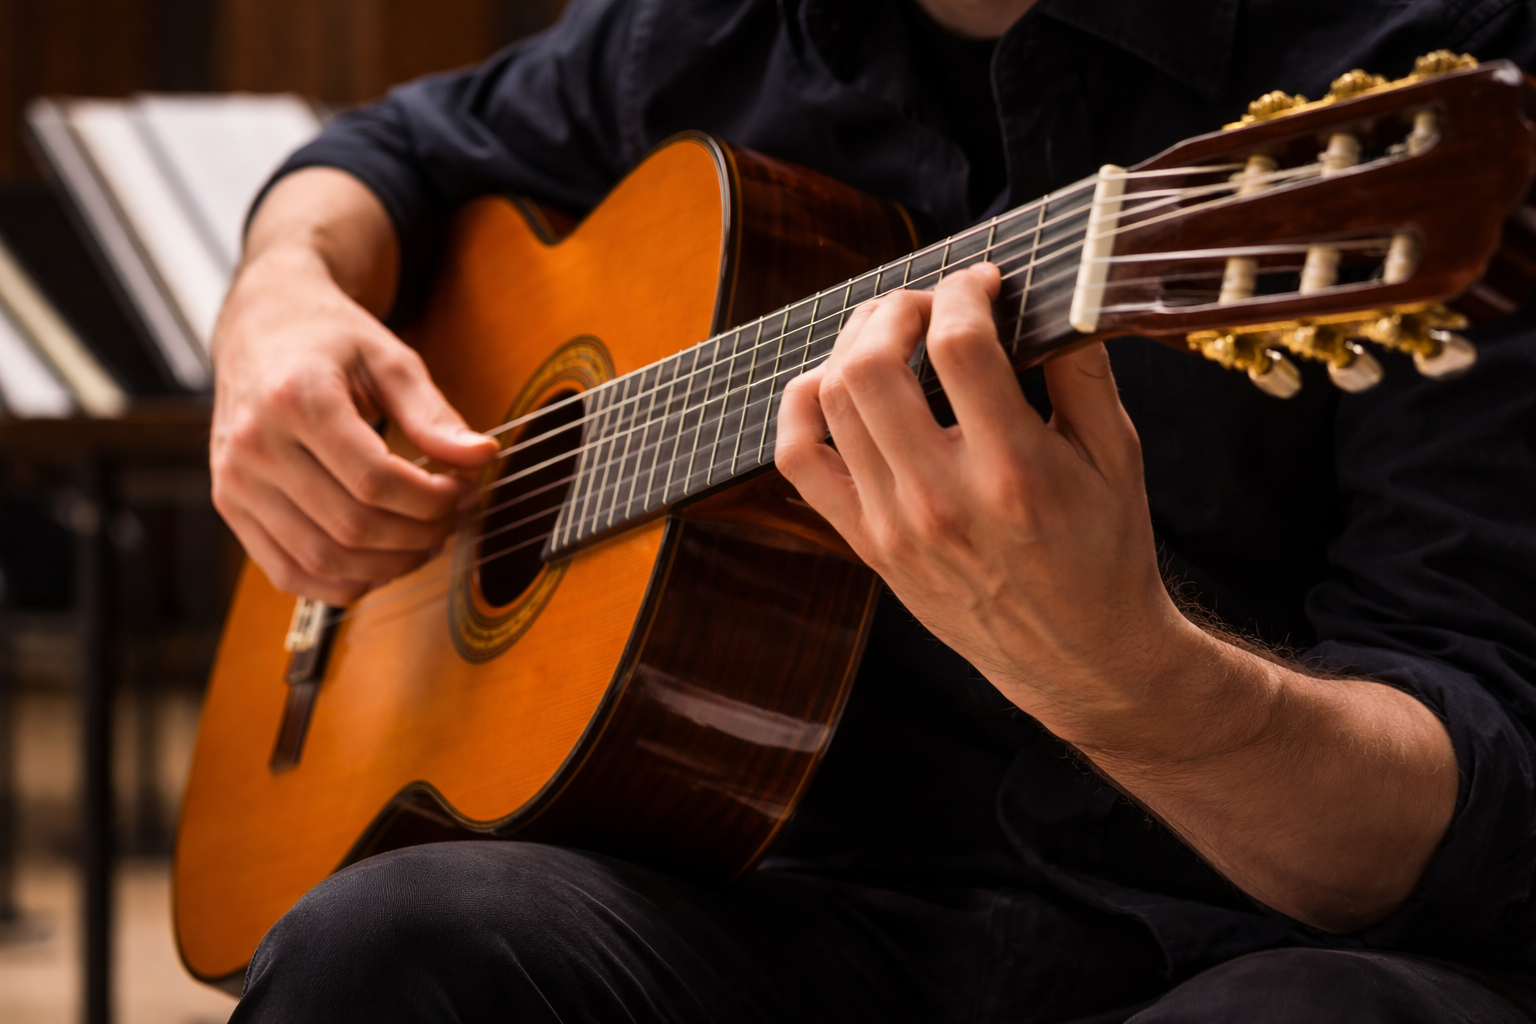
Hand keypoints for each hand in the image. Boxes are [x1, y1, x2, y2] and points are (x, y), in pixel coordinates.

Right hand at [210, 170, 497, 604]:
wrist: (262, 327)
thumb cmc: (329, 340)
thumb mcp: (389, 359)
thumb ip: (433, 413)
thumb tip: (481, 457)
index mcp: (295, 397)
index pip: (375, 481)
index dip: (432, 501)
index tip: (464, 491)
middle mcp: (255, 444)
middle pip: (351, 525)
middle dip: (419, 534)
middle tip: (453, 518)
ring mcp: (236, 481)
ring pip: (322, 559)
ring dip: (388, 564)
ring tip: (424, 540)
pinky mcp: (230, 506)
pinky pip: (288, 572)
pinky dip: (341, 582)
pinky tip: (380, 562)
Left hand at [776, 262, 1193, 741]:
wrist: (1080, 658)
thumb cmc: (1107, 551)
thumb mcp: (1118, 455)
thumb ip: (1082, 367)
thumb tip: (1055, 287)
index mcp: (1015, 472)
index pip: (957, 346)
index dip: (963, 290)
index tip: (983, 282)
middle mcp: (943, 500)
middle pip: (871, 366)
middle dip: (895, 307)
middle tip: (928, 301)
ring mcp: (895, 527)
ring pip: (830, 401)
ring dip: (853, 343)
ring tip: (889, 332)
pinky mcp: (869, 546)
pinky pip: (800, 460)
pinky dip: (802, 406)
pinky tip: (834, 382)